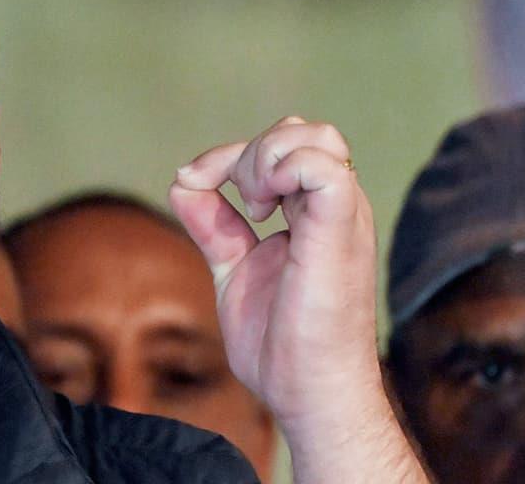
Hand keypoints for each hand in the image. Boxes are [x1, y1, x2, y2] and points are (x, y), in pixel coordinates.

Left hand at [169, 117, 427, 482]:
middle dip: (249, 151)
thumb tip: (182, 182)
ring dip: (263, 159)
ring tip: (252, 208)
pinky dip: (280, 170)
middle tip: (239, 206)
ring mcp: (342, 217)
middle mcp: (334, 207)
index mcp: (316, 213)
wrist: (307, 392)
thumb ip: (214, 226)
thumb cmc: (281, 344)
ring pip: (314, 136)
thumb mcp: (234, 269)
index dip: (230, 156)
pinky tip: (259, 210)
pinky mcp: (340, 232)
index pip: (284, 145)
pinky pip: (323, 167)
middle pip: (301, 131)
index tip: (197, 186)